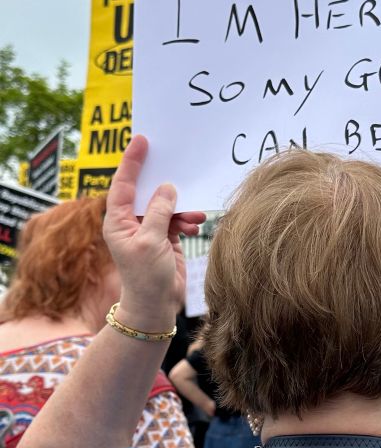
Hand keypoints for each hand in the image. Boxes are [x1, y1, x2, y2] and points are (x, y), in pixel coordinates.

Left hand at [103, 136, 205, 329]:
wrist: (156, 306)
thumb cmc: (146, 277)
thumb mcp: (152, 242)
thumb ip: (160, 212)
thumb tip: (167, 188)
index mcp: (117, 222)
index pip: (123, 184)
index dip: (132, 161)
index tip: (141, 140)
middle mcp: (131, 223)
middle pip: (146, 192)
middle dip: (163, 184)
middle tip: (175, 163)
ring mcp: (148, 231)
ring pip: (166, 207)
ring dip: (182, 209)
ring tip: (194, 216)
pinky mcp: (164, 239)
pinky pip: (177, 220)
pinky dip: (187, 221)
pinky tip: (194, 228)